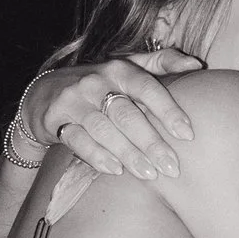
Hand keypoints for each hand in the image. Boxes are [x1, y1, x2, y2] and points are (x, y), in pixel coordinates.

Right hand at [26, 50, 202, 181]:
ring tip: (149, 174)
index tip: (187, 134)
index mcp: (119, 69)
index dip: (168, 110)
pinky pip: (77, 140)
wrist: (43, 94)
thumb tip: (196, 65)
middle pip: (127, 115)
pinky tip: (115, 170)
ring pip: (104, 130)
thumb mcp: (127, 66)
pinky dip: (97, 156)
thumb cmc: (98, 84)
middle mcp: (96, 82)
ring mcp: (74, 100)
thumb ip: (161, 63)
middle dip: (152, 143)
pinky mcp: (55, 119)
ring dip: (128, 154)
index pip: (147, 88)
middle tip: (172, 168)